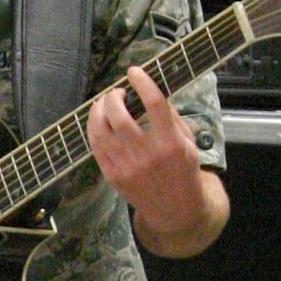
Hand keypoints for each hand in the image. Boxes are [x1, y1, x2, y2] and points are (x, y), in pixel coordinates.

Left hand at [87, 66, 227, 256]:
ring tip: (102, 103)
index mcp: (171, 142)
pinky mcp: (114, 177)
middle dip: (112, 97)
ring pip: (101, 132)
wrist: (175, 209)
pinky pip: (96, 148)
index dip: (142, 82)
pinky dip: (93, 130)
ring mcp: (128, 167)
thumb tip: (149, 91)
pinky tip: (98, 121)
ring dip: (97, 111)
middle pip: (119, 116)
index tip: (134, 71)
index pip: (154, 103)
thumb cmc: (183, 169)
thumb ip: (170, 117)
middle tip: (115, 92)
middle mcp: (148, 155)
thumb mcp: (187, 141)